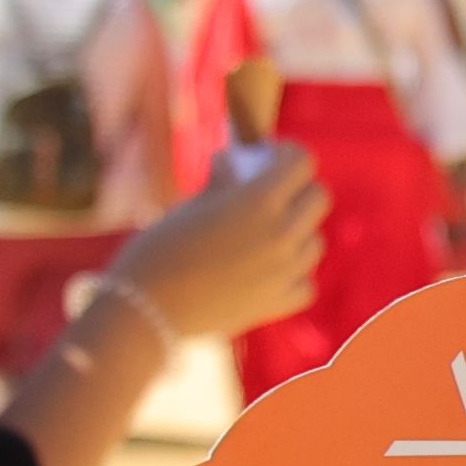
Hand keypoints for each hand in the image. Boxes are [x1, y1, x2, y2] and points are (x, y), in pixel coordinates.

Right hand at [105, 145, 329, 341]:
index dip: (286, 154)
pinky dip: (294, 276)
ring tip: (261, 235)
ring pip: (315, 240)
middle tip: (269, 194)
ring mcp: (286, 271)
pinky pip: (306, 282)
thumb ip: (222, 182)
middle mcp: (282, 233)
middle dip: (297, 189)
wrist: (146, 311)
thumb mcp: (190, 206)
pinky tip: (268, 272)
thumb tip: (232, 160)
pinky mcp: (280, 304)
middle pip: (319, 197)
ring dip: (297, 232)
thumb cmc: (159, 250)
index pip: (302, 161)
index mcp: (259, 200)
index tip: (268, 158)